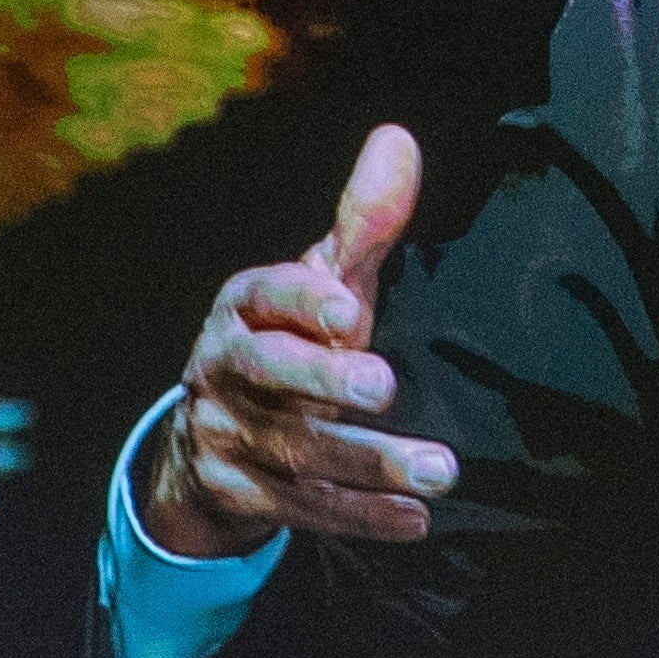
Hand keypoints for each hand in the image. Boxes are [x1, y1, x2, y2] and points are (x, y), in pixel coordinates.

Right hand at [132, 127, 456, 555]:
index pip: (265, 295)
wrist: (216, 433)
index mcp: (244, 307)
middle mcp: (225, 368)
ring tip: (441, 470)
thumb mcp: (323, 282)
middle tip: (384, 384)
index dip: (304, 302)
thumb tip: (399, 139)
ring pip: (296, 451)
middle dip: (322, 380)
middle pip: (268, 373)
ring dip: (370, 461)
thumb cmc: (291, 339)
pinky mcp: (243, 494)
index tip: (350, 310)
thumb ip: (362, 224)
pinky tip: (415, 518)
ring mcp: (228, 435)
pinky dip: (361, 515)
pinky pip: (304, 510)